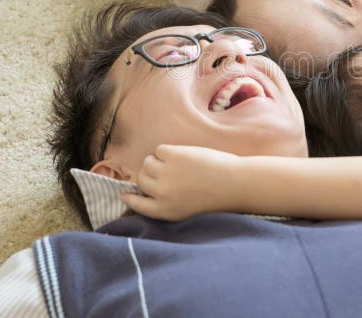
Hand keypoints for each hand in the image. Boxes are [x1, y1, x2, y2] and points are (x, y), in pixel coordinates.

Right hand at [121, 144, 243, 221]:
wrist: (236, 184)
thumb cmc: (216, 196)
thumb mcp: (187, 209)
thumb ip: (168, 202)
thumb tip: (150, 187)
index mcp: (165, 211)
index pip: (137, 205)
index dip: (131, 198)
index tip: (125, 195)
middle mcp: (161, 194)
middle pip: (142, 179)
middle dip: (149, 174)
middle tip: (164, 170)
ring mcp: (165, 174)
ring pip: (147, 162)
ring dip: (158, 161)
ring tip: (175, 162)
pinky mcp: (173, 156)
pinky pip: (159, 150)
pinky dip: (168, 151)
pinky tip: (183, 155)